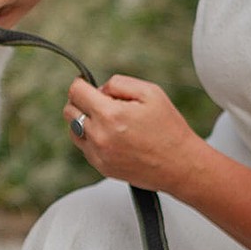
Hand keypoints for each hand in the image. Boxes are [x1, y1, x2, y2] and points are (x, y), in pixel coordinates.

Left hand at [63, 74, 205, 194]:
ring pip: (73, 129)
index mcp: (110, 115)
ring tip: (108, 120)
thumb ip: (118, 83)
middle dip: (81, 101)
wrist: (181, 165)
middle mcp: (99, 136)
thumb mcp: (150, 92)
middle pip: (69, 110)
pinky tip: (112, 135)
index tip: (87, 84)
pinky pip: (83, 146)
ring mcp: (98, 154)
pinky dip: (91, 138)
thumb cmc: (168, 127)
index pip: (76, 92)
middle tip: (100, 102)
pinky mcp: (101, 166)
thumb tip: (98, 89)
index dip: (81, 84)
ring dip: (84, 120)